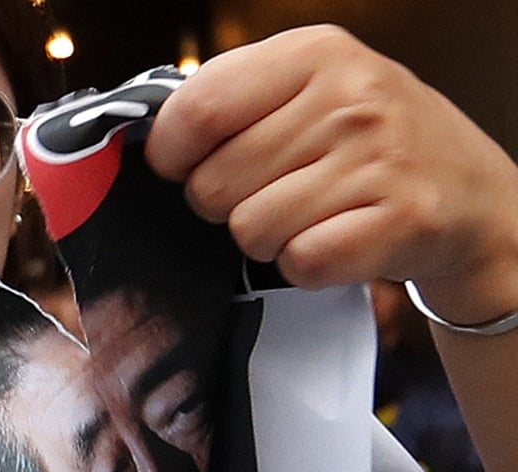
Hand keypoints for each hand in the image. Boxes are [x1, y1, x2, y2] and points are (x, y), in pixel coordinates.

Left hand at [146, 25, 517, 322]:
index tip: (182, 166)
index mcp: (315, 53)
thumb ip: (234, 97)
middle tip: (267, 193)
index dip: (171, 154)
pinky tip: (334, 238)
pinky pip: (299, 262)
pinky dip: (304, 264)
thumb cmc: (370, 140)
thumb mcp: (311, 86)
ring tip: (307, 214)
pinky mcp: (401, 221)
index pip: (197, 110)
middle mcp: (350, 98)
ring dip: (265, 237)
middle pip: (213, 183)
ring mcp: (380, 159)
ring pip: (249, 230)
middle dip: (223, 203)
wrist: (470, 192)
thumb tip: (154, 138)